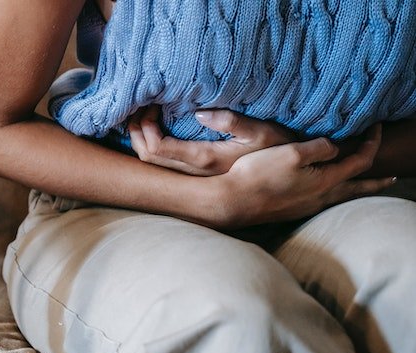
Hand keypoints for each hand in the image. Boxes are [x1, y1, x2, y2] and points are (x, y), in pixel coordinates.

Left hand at [128, 106, 294, 175]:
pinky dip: (151, 144)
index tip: (151, 104)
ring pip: (152, 162)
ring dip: (141, 138)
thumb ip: (233, 122)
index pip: (157, 149)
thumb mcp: (262, 131)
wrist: (289, 176)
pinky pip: (163, 162)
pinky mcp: (197, 173)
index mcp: (205, 159)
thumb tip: (199, 114)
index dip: (145, 128)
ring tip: (144, 114)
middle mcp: (194, 172)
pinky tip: (155, 128)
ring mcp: (194, 175)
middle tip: (140, 105)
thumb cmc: (279, 149)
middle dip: (136, 131)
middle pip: (147, 157)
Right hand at [215, 124, 395, 226]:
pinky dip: (335, 193)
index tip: (376, 127)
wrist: (233, 202)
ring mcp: (306, 207)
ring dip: (356, 188)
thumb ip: (319, 147)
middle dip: (376, 182)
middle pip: (358, 189)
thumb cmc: (259, 175)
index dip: (371, 143)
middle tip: (392, 178)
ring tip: (362, 185)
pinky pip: (323, 200)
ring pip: (340, 197)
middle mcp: (320, 198)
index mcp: (325, 181)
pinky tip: (325, 191)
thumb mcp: (292, 152)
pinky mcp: (291, 210)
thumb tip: (334, 147)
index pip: (360, 161)